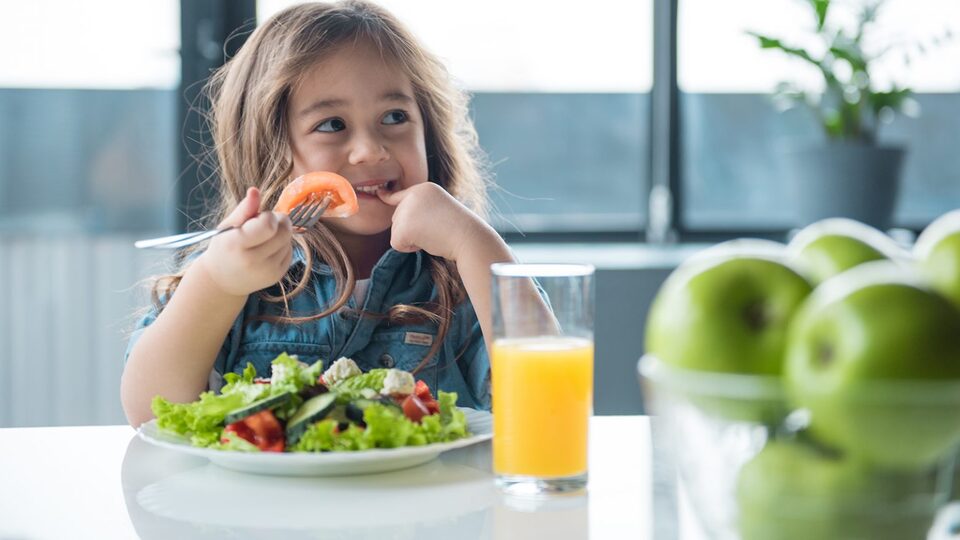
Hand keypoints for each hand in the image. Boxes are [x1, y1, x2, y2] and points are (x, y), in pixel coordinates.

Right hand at [196, 187, 293, 296]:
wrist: (222, 280)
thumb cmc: (224, 247)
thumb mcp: (228, 226)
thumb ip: (244, 209)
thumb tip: (255, 190)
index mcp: (237, 244)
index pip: (268, 224)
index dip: (268, 216)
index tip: (259, 217)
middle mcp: (253, 261)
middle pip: (284, 232)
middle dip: (279, 221)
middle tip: (266, 223)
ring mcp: (267, 271)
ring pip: (289, 241)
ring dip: (280, 234)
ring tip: (263, 238)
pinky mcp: (277, 276)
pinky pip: (290, 252)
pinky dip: (282, 246)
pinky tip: (267, 250)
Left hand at [378, 182, 493, 261]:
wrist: (468, 237)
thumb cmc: (459, 229)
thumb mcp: (440, 210)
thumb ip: (422, 210)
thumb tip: (399, 222)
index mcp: (424, 189)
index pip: (400, 194)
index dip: (388, 196)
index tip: (380, 193)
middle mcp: (413, 195)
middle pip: (397, 218)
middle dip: (411, 230)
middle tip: (434, 230)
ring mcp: (407, 210)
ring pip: (396, 231)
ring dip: (411, 239)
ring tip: (433, 235)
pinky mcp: (403, 226)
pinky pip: (396, 243)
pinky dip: (409, 248)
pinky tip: (426, 242)